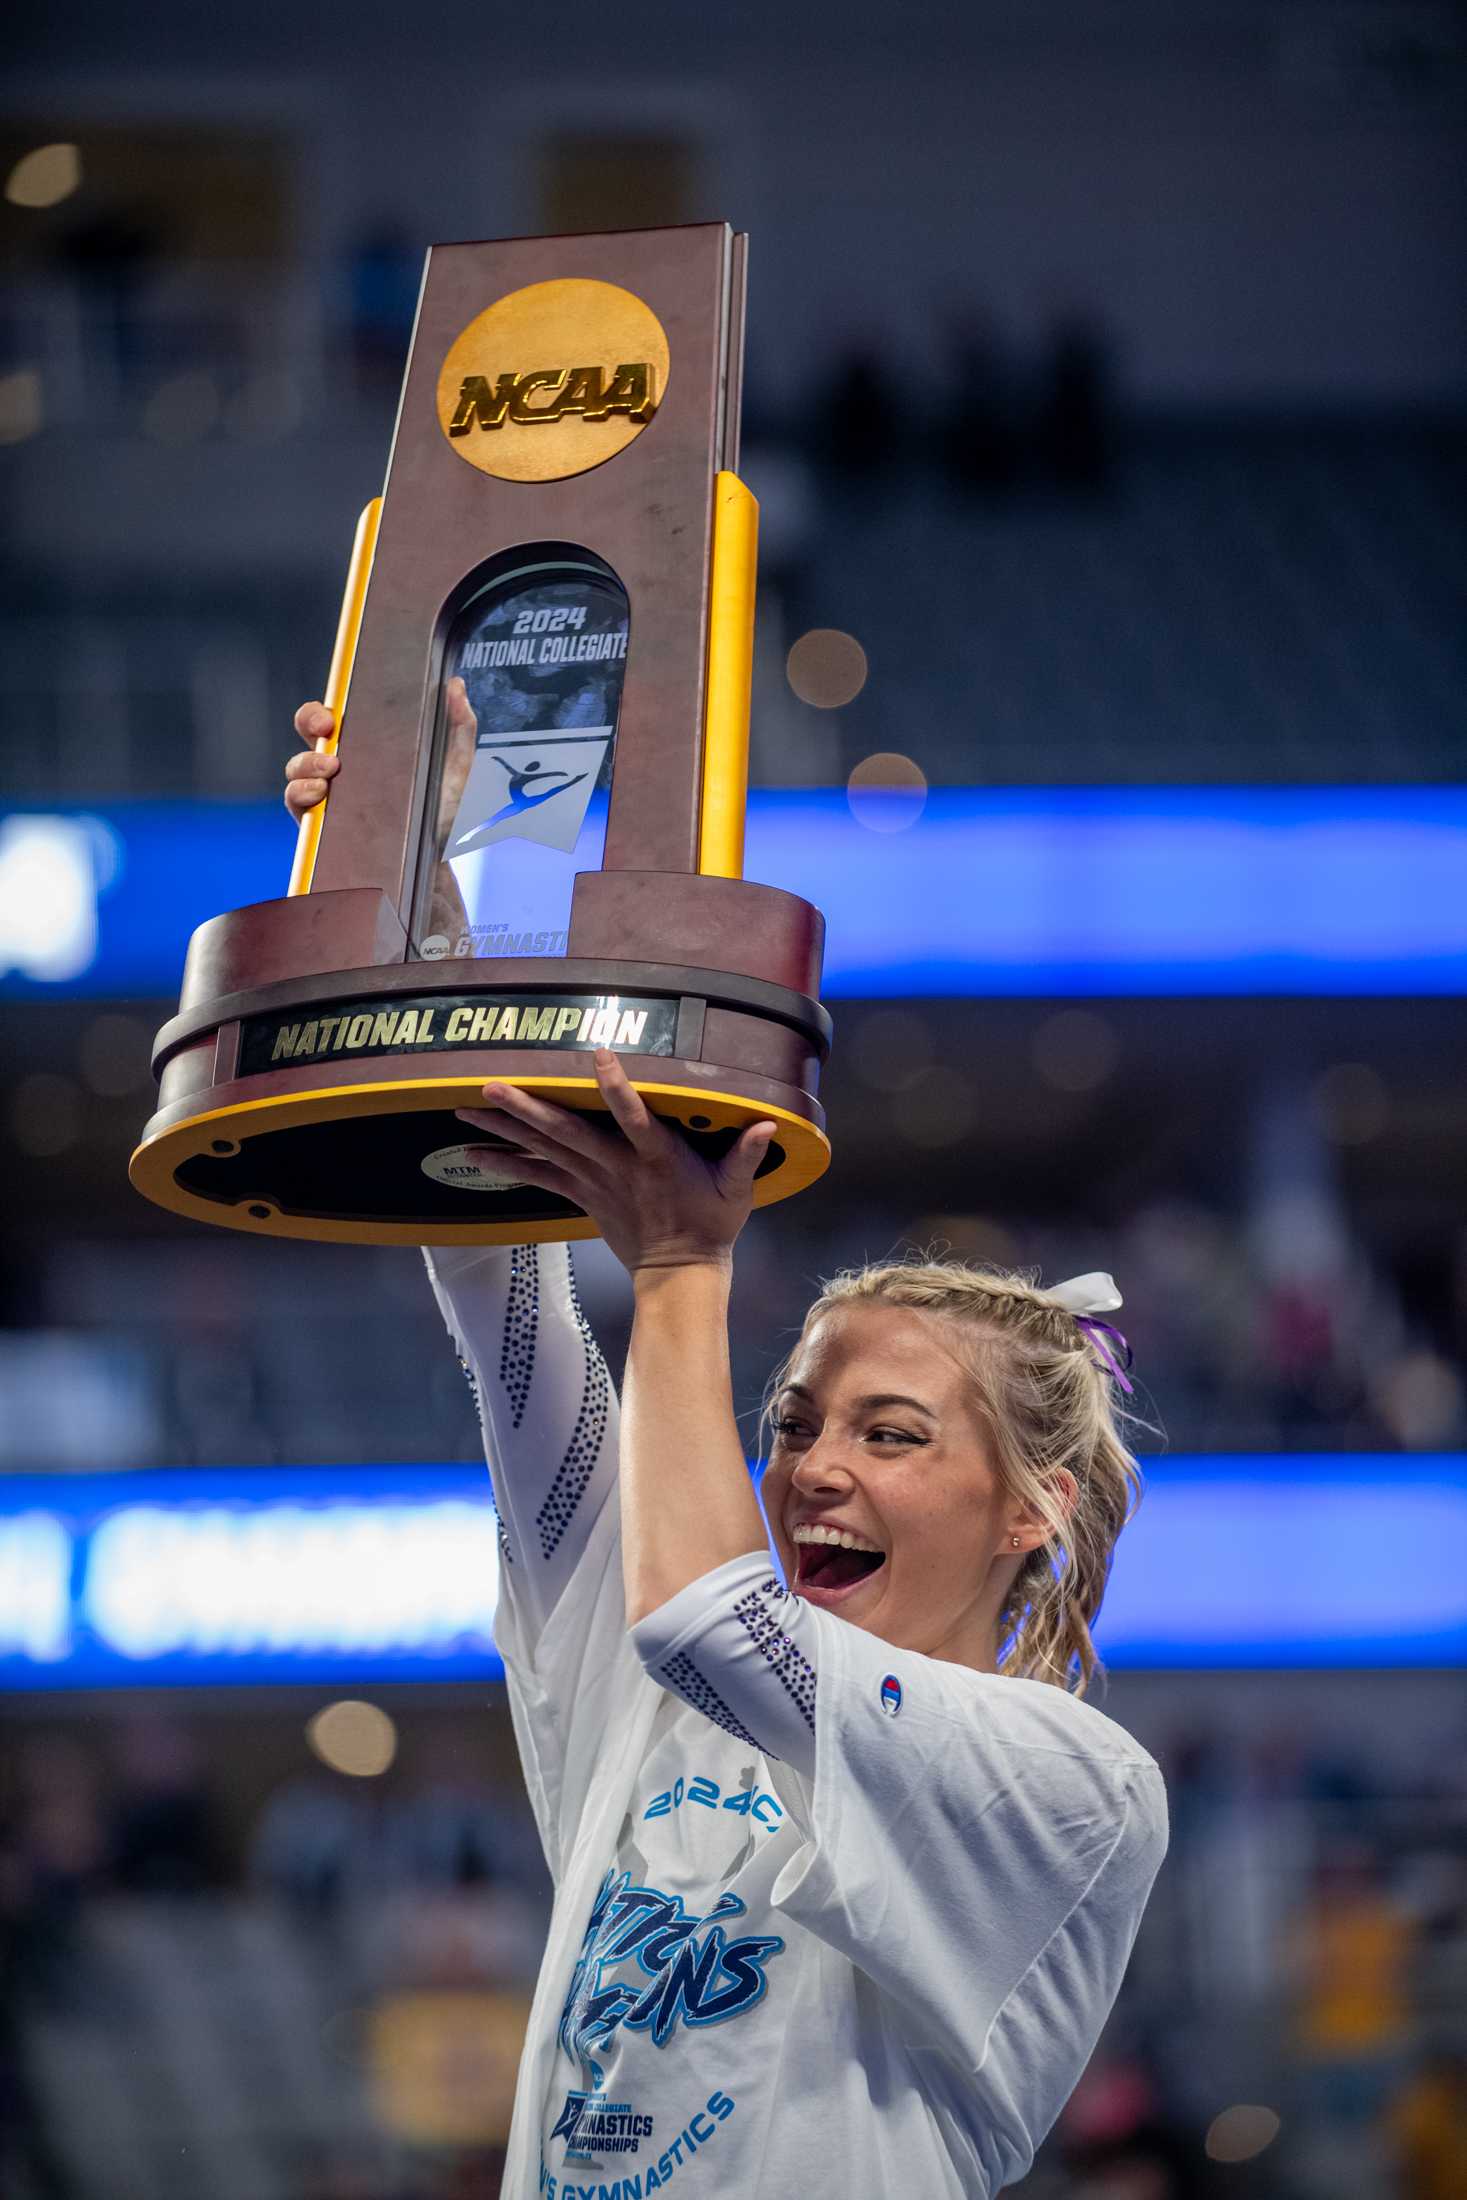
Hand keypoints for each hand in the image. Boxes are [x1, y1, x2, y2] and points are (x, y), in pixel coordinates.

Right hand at [285, 680, 477, 847]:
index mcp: (368, 745)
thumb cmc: (442, 812)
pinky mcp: (321, 821)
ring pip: (297, 767)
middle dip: (307, 721)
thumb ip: (459, 726)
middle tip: (327, 730)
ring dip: (306, 762)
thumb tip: (455, 684)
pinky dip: (300, 793)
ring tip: (331, 769)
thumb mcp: (457, 767)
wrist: (435, 859)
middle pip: (307, 732)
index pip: (335, 716)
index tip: (334, 714)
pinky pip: (295, 801)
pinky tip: (319, 794)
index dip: (325, 708)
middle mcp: (343, 766)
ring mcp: (328, 793)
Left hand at [455, 1051, 776, 1276]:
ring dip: (503, 1129)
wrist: (679, 1275)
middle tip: (489, 1085)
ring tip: (465, 1109)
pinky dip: (506, 1164)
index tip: (599, 1054)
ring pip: (544, 1149)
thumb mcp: (739, 1189)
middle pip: (567, 1131)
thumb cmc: (712, 1223)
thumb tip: (770, 1123)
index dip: (617, 1086)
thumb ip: (749, 1152)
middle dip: (526, 1108)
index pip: (635, 1115)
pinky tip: (473, 1153)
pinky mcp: (582, 1195)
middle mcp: (617, 1166)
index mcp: (656, 1157)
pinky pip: (539, 1176)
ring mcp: (594, 1182)